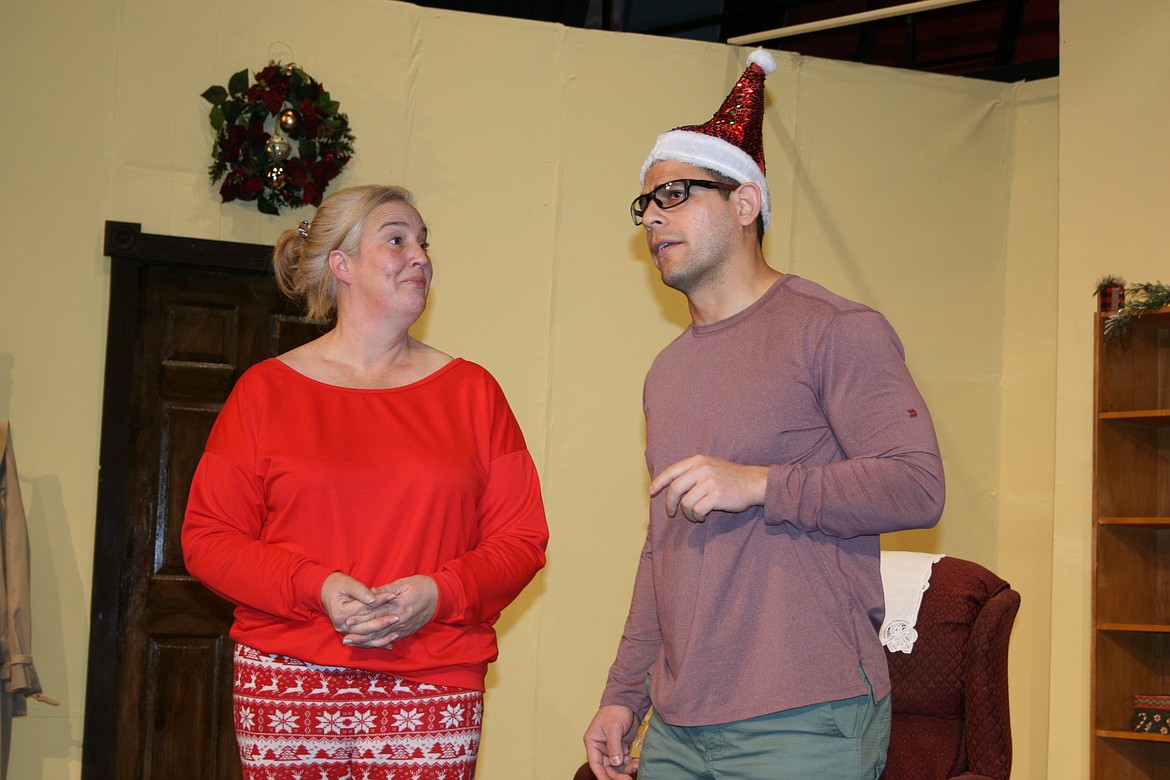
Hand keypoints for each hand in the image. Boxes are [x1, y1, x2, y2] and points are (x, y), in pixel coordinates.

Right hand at [320, 571, 397, 646]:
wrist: (326, 592)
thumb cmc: (339, 585)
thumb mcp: (349, 584)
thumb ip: (361, 591)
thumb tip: (373, 599)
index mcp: (340, 612)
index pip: (363, 608)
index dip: (379, 601)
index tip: (392, 596)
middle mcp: (341, 625)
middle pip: (365, 627)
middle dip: (382, 622)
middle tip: (398, 617)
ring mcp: (344, 632)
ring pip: (365, 638)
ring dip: (381, 637)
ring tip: (397, 633)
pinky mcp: (349, 635)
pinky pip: (364, 642)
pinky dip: (377, 643)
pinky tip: (389, 644)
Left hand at [349, 574, 437, 645]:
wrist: (440, 597)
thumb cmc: (421, 586)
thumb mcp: (402, 583)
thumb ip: (384, 590)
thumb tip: (368, 593)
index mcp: (399, 606)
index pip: (376, 613)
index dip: (361, 617)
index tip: (348, 620)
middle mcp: (400, 620)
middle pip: (376, 629)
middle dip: (359, 633)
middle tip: (344, 636)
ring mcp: (403, 628)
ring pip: (381, 638)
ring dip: (365, 642)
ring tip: (352, 643)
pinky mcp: (406, 632)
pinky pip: (389, 640)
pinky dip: (378, 644)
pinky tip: (368, 645)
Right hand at [584, 705, 639, 779]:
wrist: (627, 702)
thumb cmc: (615, 711)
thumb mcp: (613, 728)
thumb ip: (614, 746)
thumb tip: (616, 763)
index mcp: (593, 742)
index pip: (595, 763)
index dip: (602, 775)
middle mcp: (600, 747)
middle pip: (607, 768)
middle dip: (617, 775)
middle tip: (628, 779)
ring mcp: (611, 748)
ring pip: (617, 766)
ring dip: (626, 769)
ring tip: (636, 766)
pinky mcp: (621, 748)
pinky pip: (625, 761)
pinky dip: (631, 763)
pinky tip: (638, 762)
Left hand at [649, 455, 767, 522]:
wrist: (754, 482)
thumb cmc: (730, 477)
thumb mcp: (710, 466)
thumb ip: (692, 472)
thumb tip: (670, 486)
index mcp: (698, 460)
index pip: (671, 471)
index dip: (658, 482)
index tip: (651, 492)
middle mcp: (702, 468)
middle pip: (675, 488)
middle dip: (670, 503)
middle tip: (671, 512)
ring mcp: (709, 481)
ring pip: (686, 502)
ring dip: (687, 513)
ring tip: (694, 515)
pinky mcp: (716, 495)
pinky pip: (697, 510)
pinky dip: (697, 516)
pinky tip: (702, 517)